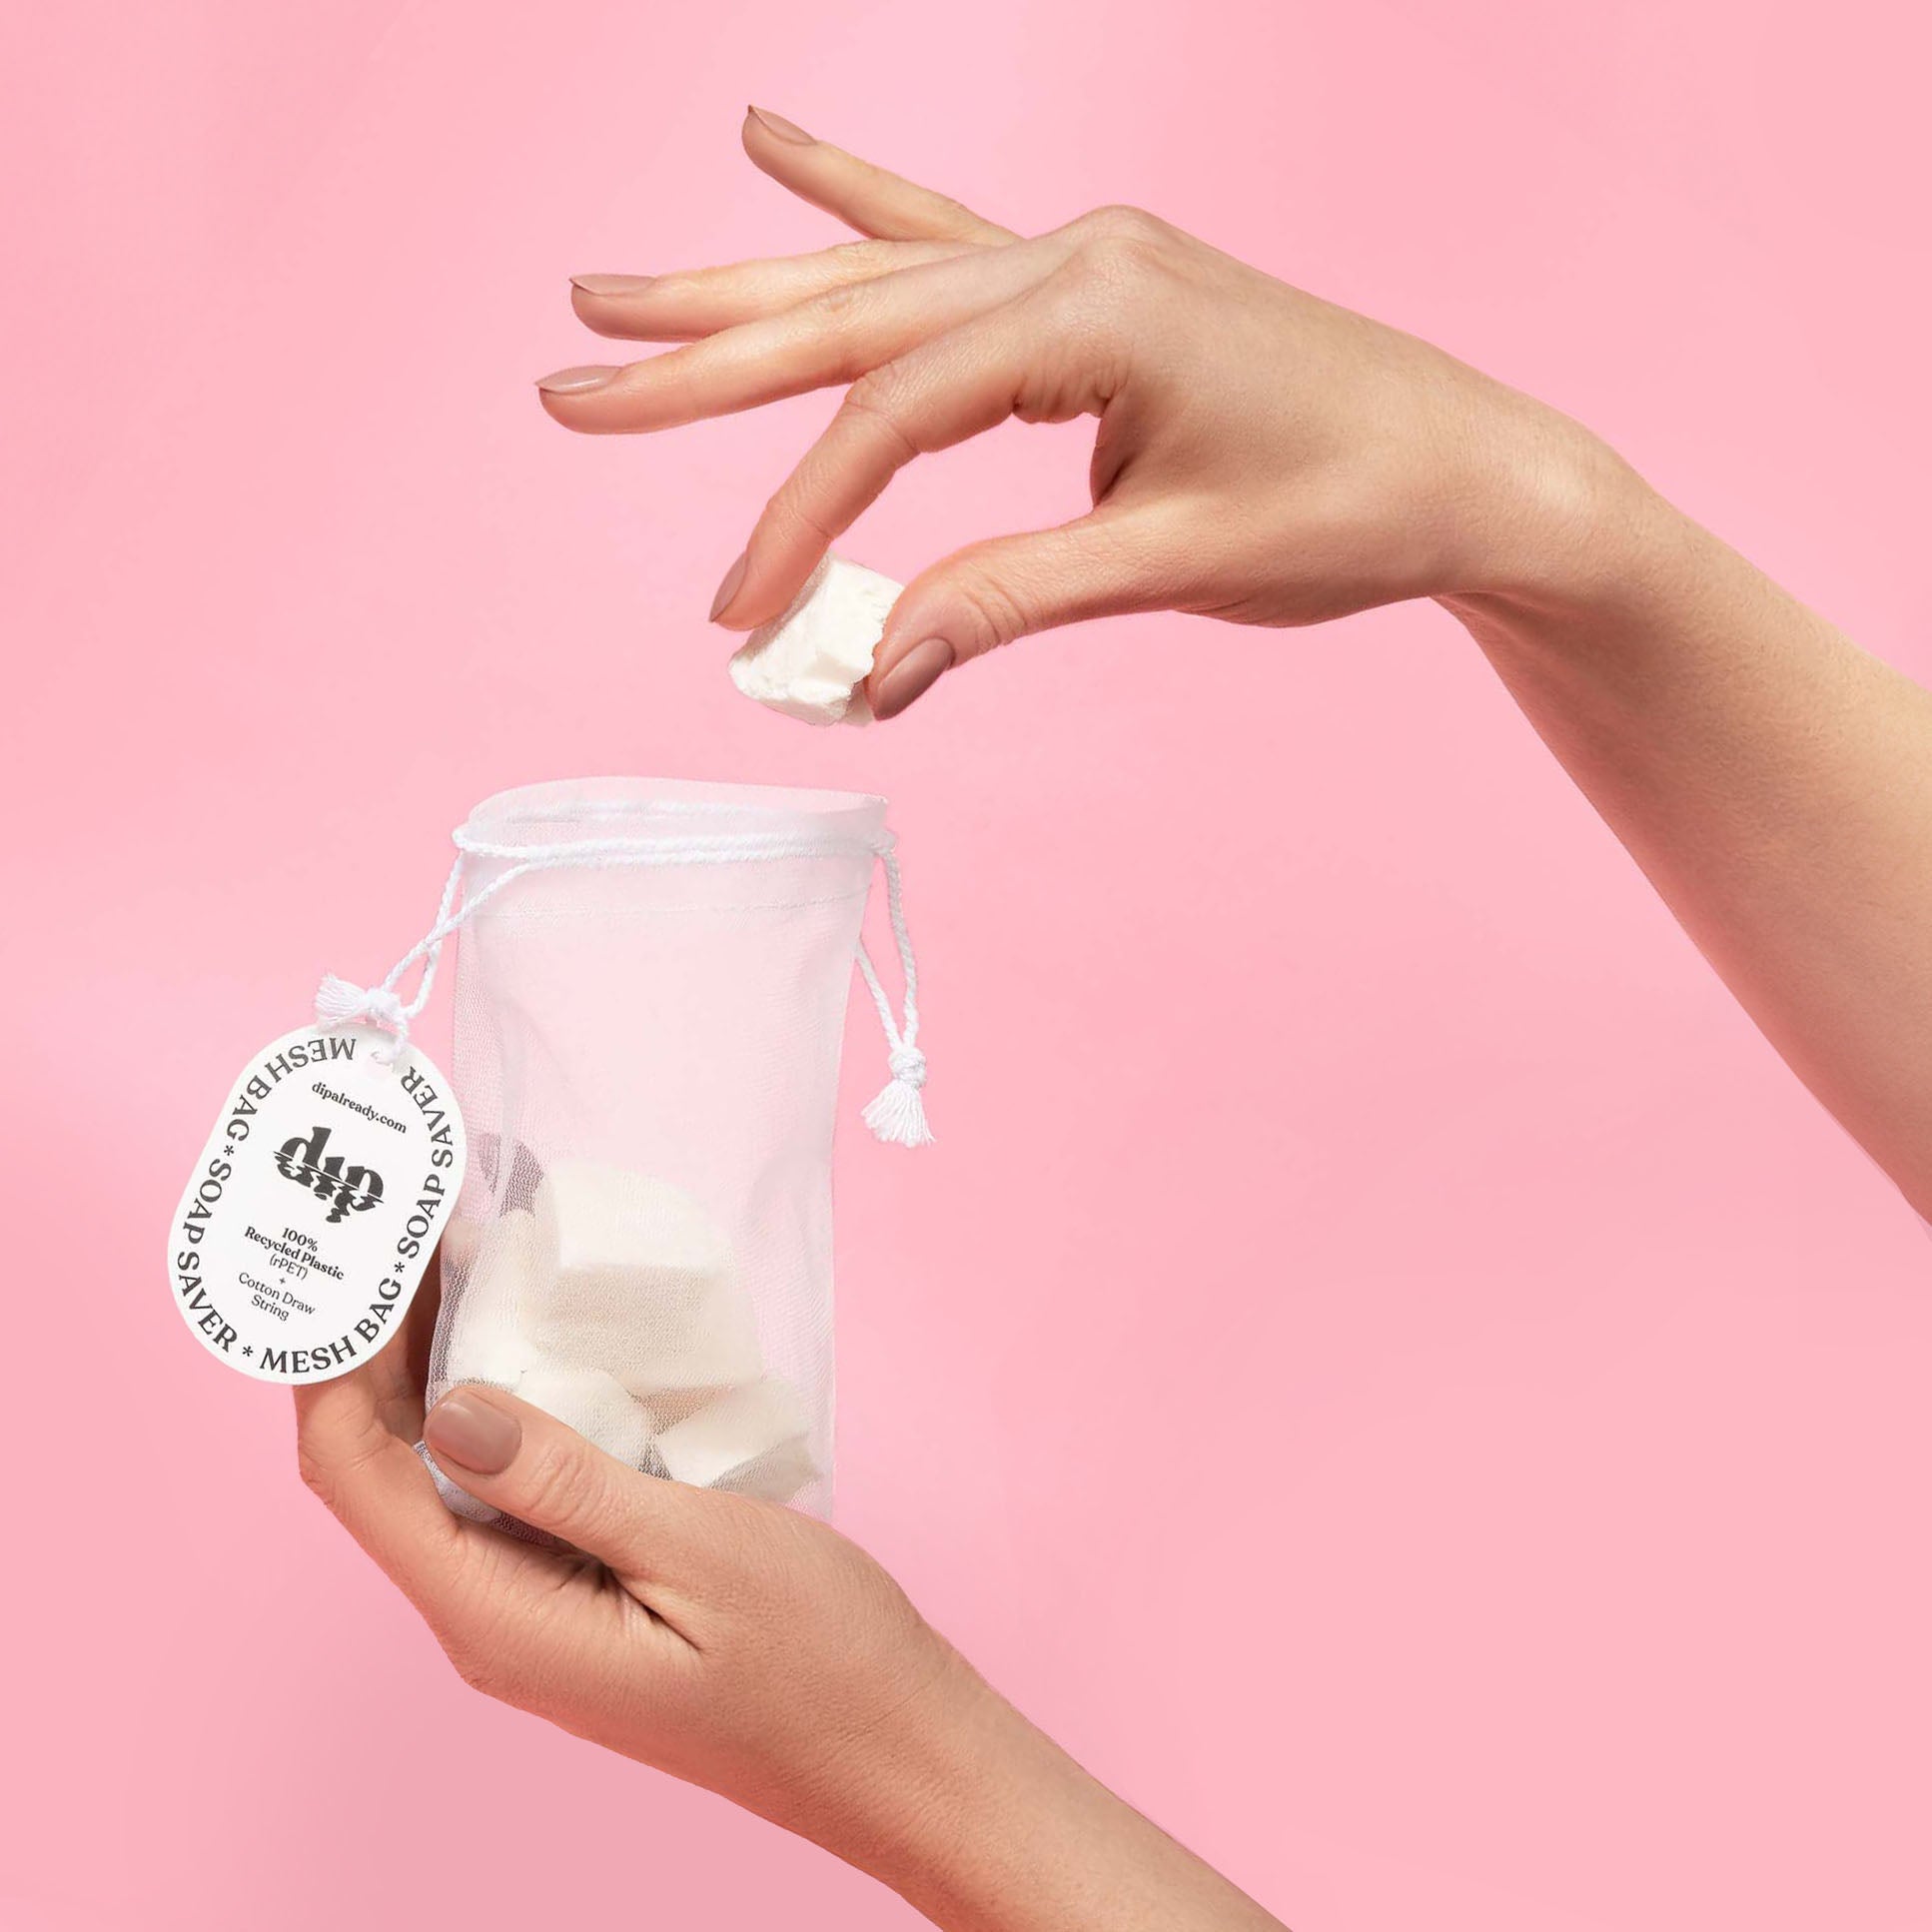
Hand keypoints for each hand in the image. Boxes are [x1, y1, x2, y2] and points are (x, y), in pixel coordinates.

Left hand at [293, 1300, 974, 1856]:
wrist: (890, 1746)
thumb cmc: (816, 1658)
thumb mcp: (694, 1550)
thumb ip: (564, 1482)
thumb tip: (448, 1404)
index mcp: (498, 1616)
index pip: (354, 1475)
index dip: (333, 1358)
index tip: (353, 1248)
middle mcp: (490, 1618)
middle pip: (380, 1469)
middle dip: (375, 1346)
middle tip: (408, 1220)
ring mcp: (530, 1611)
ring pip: (437, 1475)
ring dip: (433, 1367)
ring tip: (459, 1255)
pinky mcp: (574, 1594)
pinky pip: (500, 1491)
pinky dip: (497, 1405)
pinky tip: (532, 1343)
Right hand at [537, 106, 1644, 717]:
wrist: (1466, 466)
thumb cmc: (1349, 509)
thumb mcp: (1173, 565)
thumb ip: (1009, 602)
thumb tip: (868, 674)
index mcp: (1096, 306)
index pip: (896, 413)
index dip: (804, 516)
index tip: (742, 612)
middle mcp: (1074, 253)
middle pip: (849, 310)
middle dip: (699, 356)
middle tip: (566, 385)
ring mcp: (1081, 255)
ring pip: (877, 273)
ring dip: (742, 289)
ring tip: (611, 295)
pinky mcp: (1089, 285)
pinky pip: (945, 237)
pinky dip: (855, 200)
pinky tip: (771, 144)